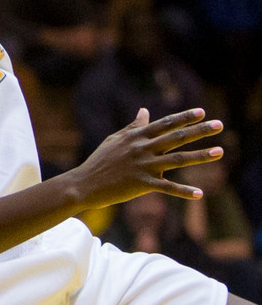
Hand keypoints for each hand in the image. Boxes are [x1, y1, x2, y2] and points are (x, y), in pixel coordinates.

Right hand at [71, 107, 223, 210]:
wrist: (85, 182)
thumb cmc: (101, 160)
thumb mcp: (116, 139)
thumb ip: (133, 126)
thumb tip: (144, 110)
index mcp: (137, 136)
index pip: (165, 123)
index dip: (184, 117)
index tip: (202, 111)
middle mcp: (143, 148)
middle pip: (176, 137)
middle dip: (200, 130)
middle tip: (219, 124)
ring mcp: (143, 166)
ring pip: (178, 160)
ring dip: (201, 156)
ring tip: (220, 152)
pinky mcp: (142, 184)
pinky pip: (167, 188)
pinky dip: (183, 191)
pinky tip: (199, 194)